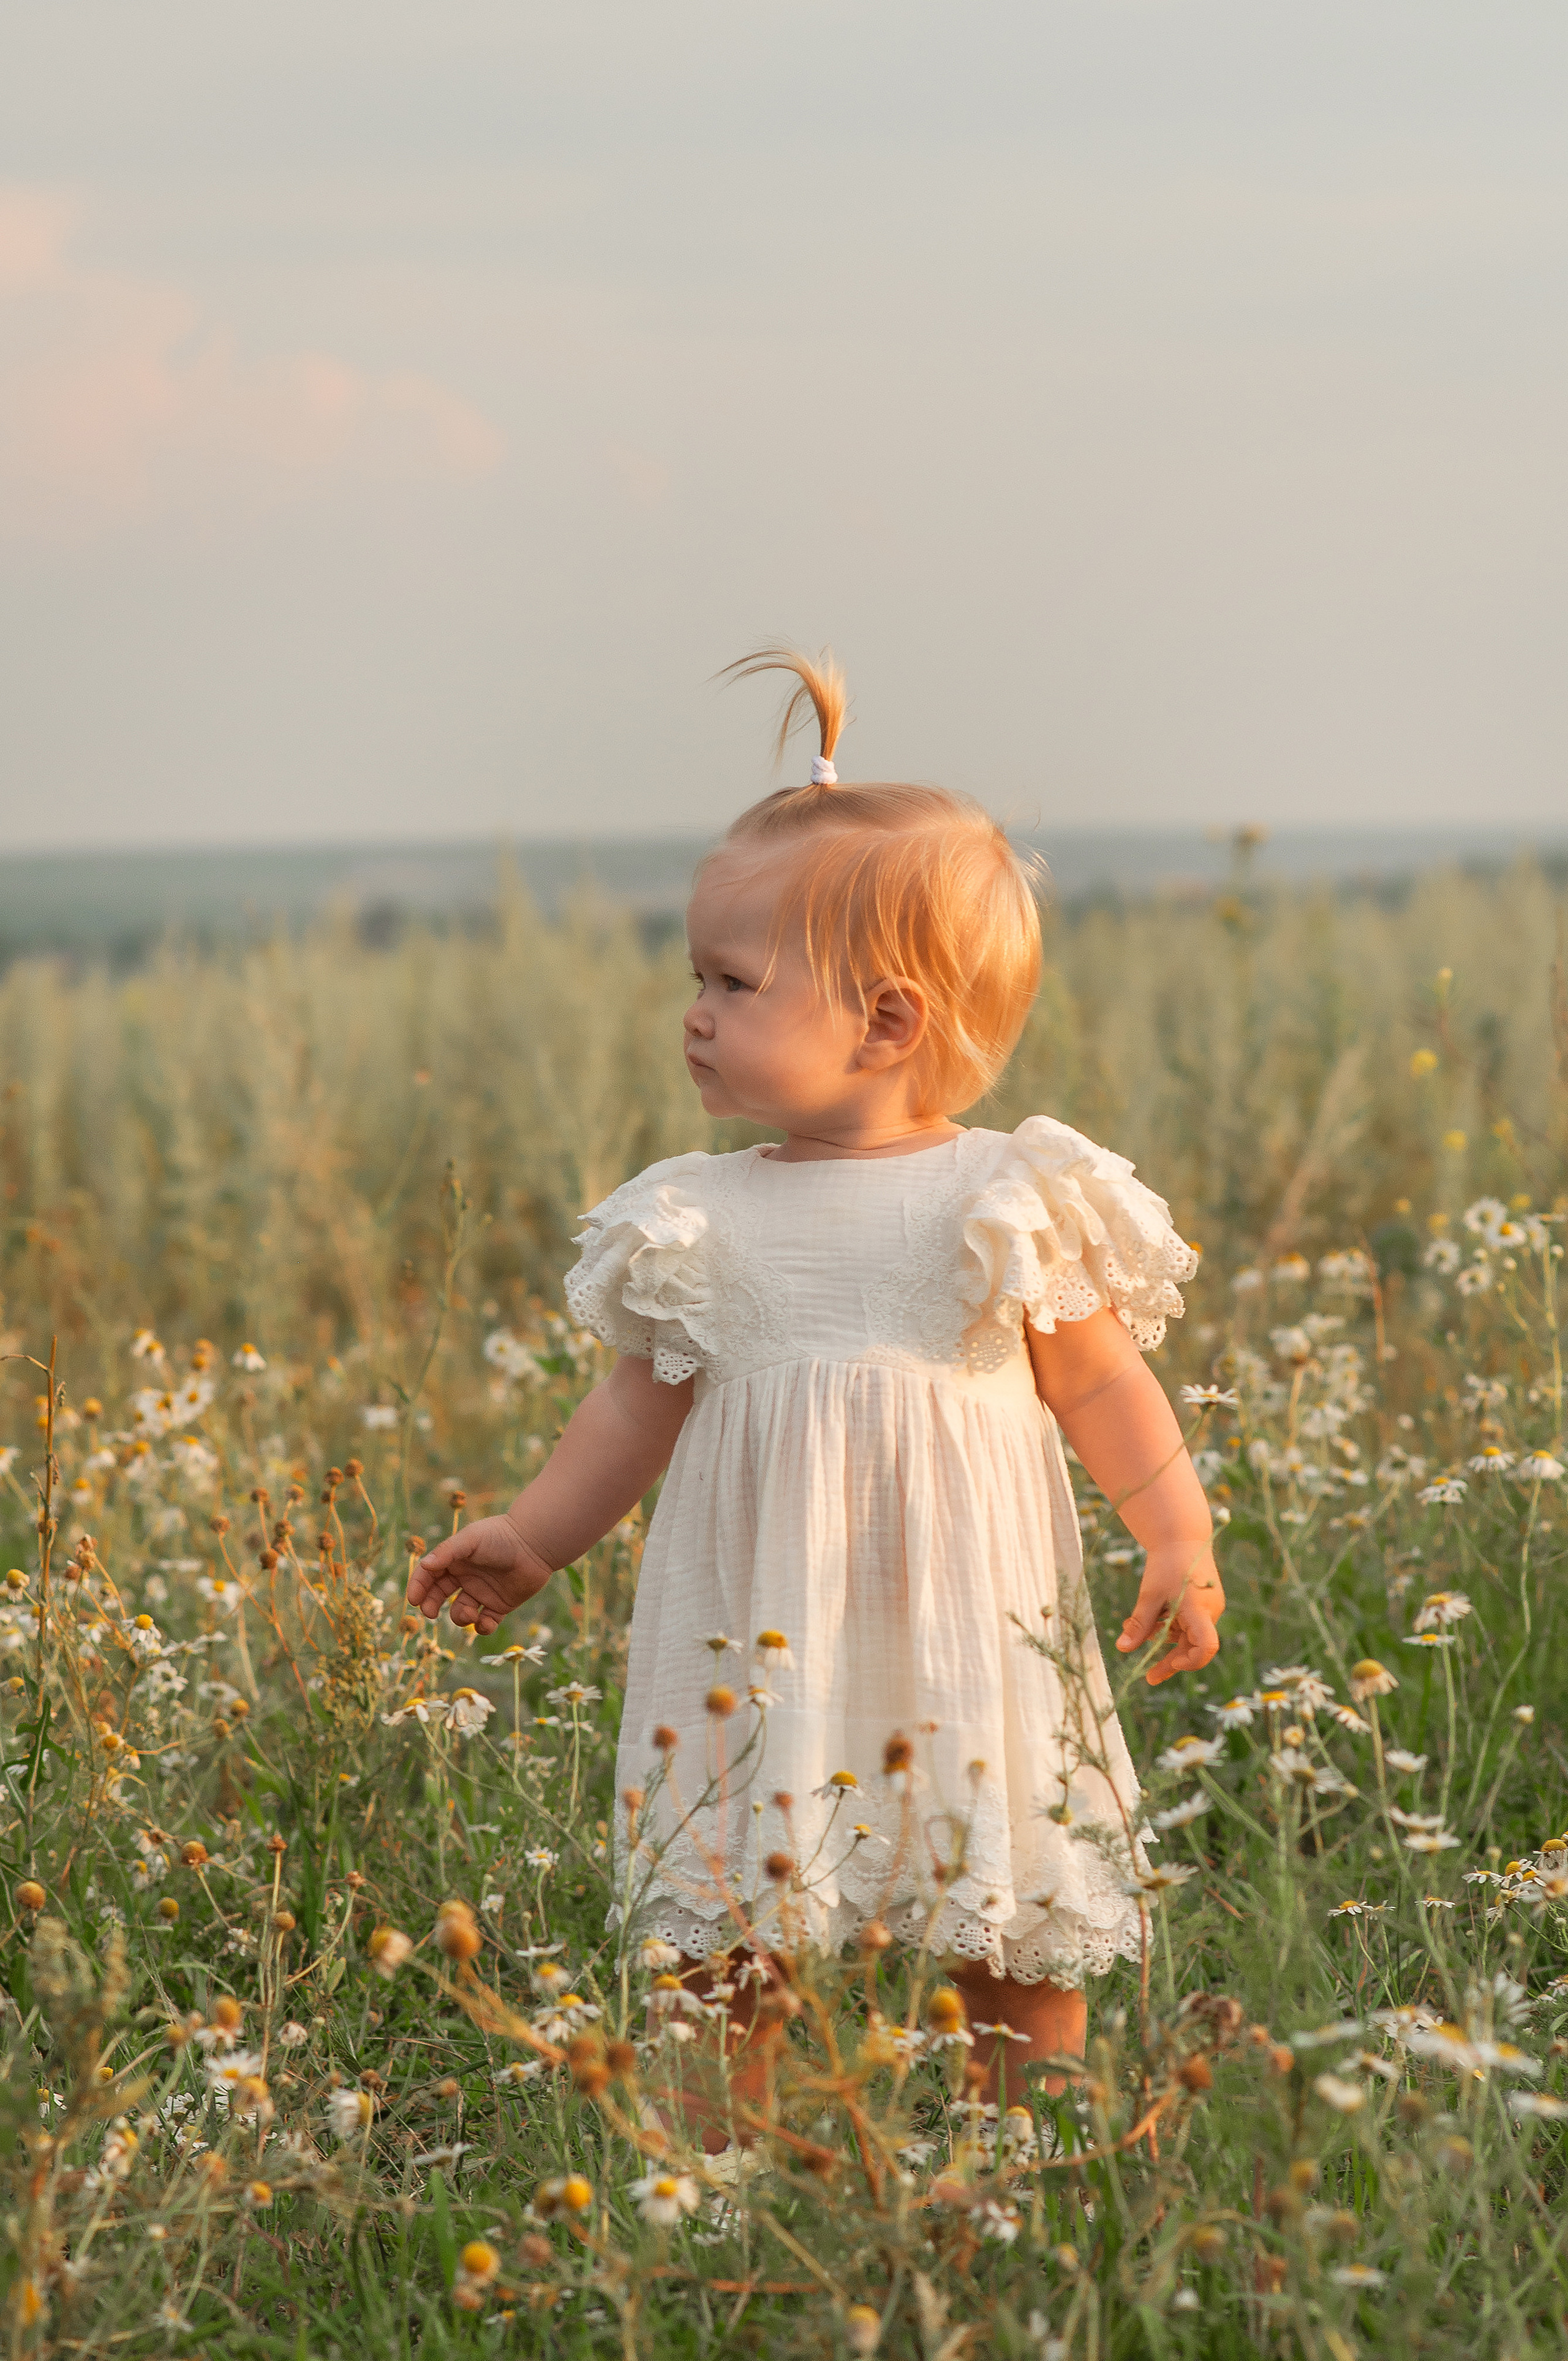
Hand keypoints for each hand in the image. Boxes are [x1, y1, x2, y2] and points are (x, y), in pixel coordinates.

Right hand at [407, 1514, 552, 1636]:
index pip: (429, 1575)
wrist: (535, 1544)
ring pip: (461, 1612)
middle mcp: (465, 1577)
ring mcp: (482, 1592)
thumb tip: (424, 1565)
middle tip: (430, 1613)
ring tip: (472, 1612)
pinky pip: (485, 1623)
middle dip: (431, 1606)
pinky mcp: (500, 1606)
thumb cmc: (501, 1536)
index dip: (418, 1587)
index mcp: (455, 1560)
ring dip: (461, 1617)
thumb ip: (447, 1552)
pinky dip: (482, 1627)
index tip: (414, 1601)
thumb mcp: (470, 1539)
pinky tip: (486, 1621)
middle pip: (439, 1596)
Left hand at [1114, 1547, 1224, 1685]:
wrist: (1181, 1535)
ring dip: (1162, 1638)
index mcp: (1200, 1610)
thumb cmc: (1167, 1563)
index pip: (1206, 1648)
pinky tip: (1149, 1621)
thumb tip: (1122, 1649)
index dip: (1190, 1662)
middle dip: (1170, 1661)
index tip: (1169, 1663)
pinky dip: (1168, 1626)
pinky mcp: (1202, 1603)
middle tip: (1148, 1677)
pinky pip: (1186, 1623)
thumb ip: (1139, 1624)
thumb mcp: (1150, 1595)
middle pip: (1193, 1647)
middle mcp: (1209, 1612)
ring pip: (1186, 1635)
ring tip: (1133, 1633)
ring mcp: (1208, 1608)